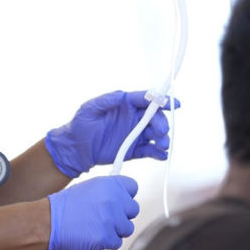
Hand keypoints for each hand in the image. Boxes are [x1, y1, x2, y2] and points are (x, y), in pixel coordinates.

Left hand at [45, 90, 176, 177]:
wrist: (75, 149)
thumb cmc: (80, 125)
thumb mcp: (89, 108)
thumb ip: (106, 100)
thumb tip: (122, 95)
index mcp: (125, 104)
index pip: (147, 99)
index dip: (161, 100)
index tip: (173, 103)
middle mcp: (134, 118)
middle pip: (154, 118)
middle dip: (162, 123)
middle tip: (162, 131)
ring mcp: (135, 134)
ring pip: (155, 134)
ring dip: (162, 138)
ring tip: (162, 145)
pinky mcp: (134, 150)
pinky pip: (149, 150)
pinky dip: (157, 153)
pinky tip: (161, 155)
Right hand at [46, 175, 139, 249]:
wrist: (48, 221)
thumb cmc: (63, 206)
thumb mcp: (88, 188)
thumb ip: (107, 191)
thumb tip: (120, 196)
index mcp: (109, 184)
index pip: (132, 187)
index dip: (125, 196)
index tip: (120, 201)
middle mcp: (114, 200)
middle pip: (133, 210)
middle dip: (121, 215)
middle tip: (106, 217)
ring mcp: (112, 219)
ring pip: (127, 228)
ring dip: (115, 230)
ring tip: (97, 227)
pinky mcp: (107, 237)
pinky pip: (117, 242)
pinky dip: (106, 242)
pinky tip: (92, 235)